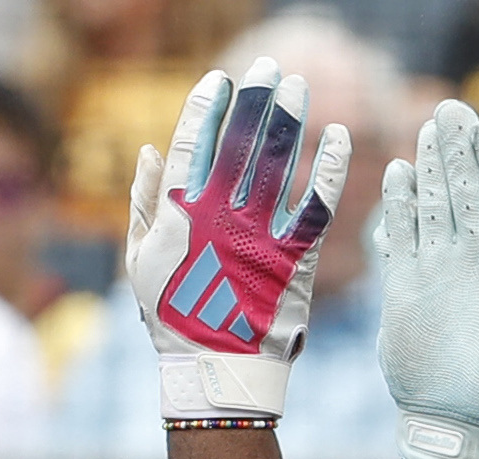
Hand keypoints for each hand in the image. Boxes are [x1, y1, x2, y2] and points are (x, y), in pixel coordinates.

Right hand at [125, 59, 349, 421]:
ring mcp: (258, 235)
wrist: (215, 373)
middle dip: (254, 97)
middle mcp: (219, 216)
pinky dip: (330, 167)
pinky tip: (338, 137)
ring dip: (289, 117)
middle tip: (268, 65)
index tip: (219, 79)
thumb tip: (149, 149)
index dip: (207, 105)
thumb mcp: (140, 262)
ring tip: (298, 86)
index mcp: (179, 214)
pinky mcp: (295, 257)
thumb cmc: (173, 317)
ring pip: (276, 161)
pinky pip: (318, 203)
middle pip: (238, 140)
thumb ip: (143, 203)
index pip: (192, 142)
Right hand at [373, 99, 478, 458]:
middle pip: (469, 192)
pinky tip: (397, 175)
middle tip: (451, 109)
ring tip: (427, 130)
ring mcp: (442, 271)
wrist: (464, 426)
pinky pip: (402, 238)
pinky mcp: (406, 290)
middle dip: (461, 151)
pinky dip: (399, 207)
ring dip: (431, 168)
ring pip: (435, 207)